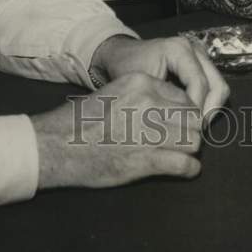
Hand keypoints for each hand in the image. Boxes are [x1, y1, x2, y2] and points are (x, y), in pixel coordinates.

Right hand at [30, 72, 201, 189]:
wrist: (58, 144)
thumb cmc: (84, 120)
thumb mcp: (116, 92)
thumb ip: (145, 96)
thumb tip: (173, 109)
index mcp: (141, 82)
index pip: (183, 96)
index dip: (185, 113)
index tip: (179, 124)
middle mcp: (148, 103)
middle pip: (192, 117)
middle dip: (191, 130)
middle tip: (184, 141)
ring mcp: (147, 131)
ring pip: (194, 140)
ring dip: (191, 149)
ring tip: (182, 154)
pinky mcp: (144, 160)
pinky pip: (184, 164)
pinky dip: (189, 169)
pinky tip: (185, 169)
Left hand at [90, 35, 228, 122]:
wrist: (122, 54)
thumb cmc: (126, 69)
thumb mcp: (140, 86)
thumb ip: (161, 102)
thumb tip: (182, 128)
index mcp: (179, 50)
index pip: (199, 84)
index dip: (195, 110)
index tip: (185, 131)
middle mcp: (194, 49)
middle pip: (217, 85)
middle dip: (208, 112)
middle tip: (195, 133)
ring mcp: (200, 56)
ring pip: (219, 87)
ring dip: (210, 109)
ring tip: (195, 129)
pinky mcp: (201, 64)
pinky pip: (213, 86)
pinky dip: (207, 104)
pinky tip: (192, 119)